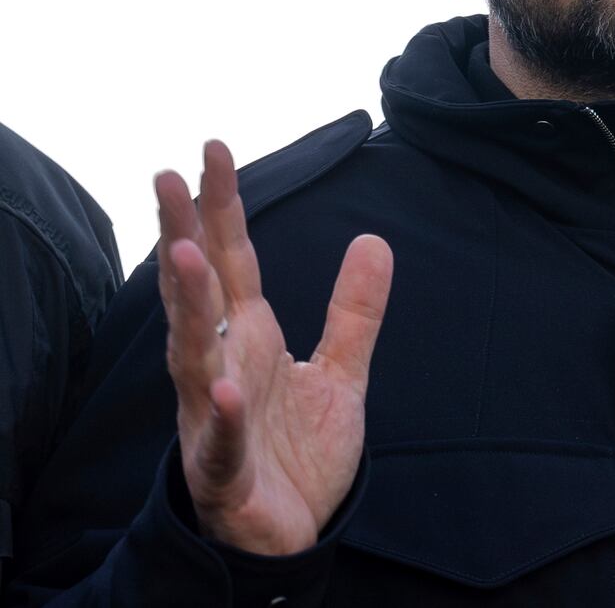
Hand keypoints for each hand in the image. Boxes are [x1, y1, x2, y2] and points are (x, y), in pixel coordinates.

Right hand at [155, 140, 392, 554]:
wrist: (290, 535)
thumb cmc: (299, 451)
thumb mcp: (341, 373)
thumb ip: (354, 311)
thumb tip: (374, 239)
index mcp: (250, 337)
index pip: (232, 260)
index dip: (222, 208)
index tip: (213, 150)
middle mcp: (222, 366)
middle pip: (198, 292)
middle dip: (182, 236)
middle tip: (169, 178)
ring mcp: (214, 417)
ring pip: (193, 356)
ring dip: (188, 309)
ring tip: (184, 257)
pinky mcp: (224, 470)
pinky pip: (218, 441)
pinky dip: (216, 417)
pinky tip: (221, 388)